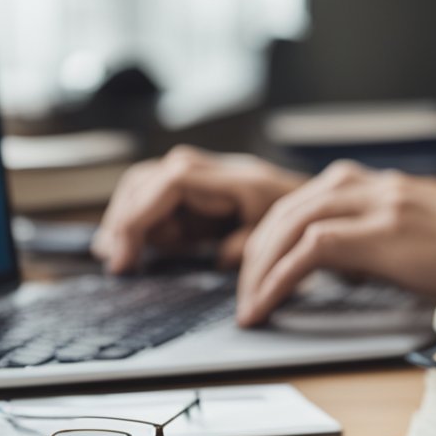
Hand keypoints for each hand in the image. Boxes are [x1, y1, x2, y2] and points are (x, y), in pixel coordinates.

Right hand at [92, 145, 307, 273]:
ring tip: (120, 259)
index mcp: (237, 179)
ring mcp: (203, 182)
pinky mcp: (198, 196)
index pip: (172, 183)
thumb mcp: (283, 241)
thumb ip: (250, 247)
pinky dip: (142, 227)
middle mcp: (213, 173)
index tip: (126, 256)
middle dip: (123, 220)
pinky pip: (157, 204)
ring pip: (144, 189)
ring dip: (127, 223)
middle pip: (146, 181)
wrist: (320, 208)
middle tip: (115, 262)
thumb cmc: (305, 225)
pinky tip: (135, 253)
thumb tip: (219, 257)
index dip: (141, 216)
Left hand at [236, 161, 435, 325]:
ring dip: (260, 268)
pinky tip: (268, 303)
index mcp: (378, 185)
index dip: (268, 236)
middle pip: (286, 209)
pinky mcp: (385, 231)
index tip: (252, 268)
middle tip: (241, 291)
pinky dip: (280, 278)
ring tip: (249, 304)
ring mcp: (379, 203)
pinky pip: (311, 249)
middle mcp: (372, 185)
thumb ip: (375, 244)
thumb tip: (339, 270)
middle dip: (253, 253)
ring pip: (290, 223)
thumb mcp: (417, 239)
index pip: (301, 201)